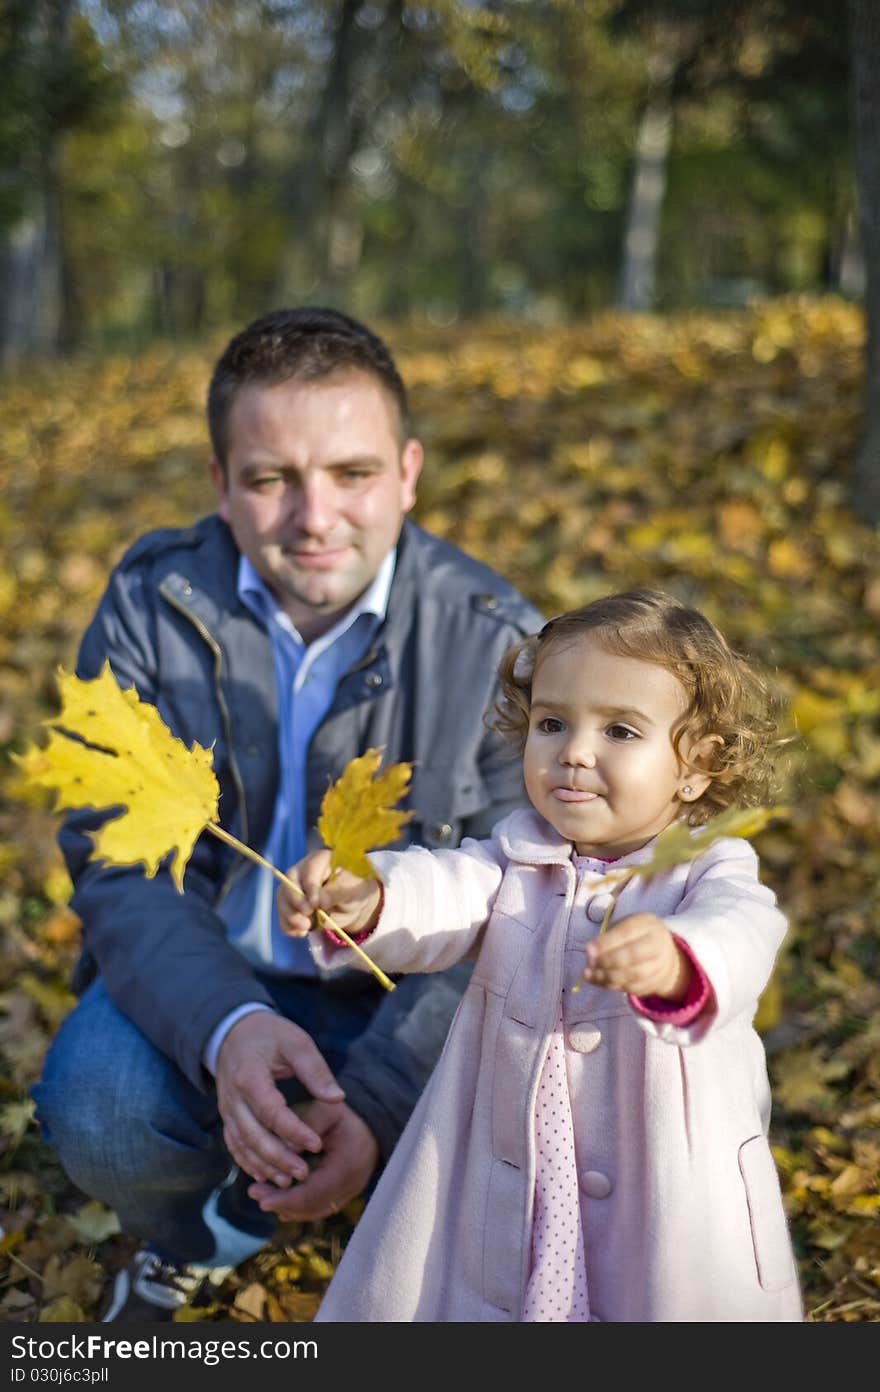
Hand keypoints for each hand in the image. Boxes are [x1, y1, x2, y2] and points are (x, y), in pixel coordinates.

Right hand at [216, 1011, 343, 1186]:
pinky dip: (248, 1162)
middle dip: (278, 1157)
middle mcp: (232, 1097)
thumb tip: (337, 1098)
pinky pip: (234, 1144)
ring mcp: (227, 1109)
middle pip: (253, 1135)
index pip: (271, 1111)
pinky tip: (267, 1175)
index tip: (316, 1145)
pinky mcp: (227, 1116)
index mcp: (249, 1076)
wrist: (233, 1032)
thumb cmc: (269, 1035)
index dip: (294, 1131)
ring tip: (289, 1181)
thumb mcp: (295, 1042)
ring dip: (263, 1165)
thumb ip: (315, 1070)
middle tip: (303, 1173)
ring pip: (241, 1144)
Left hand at [247, 1099, 379, 1220]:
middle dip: (281, 1204)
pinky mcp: (344, 1193)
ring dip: (288, 1207)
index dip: (285, 1199)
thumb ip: (305, 1128)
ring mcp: (349, 1192)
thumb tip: (280, 1148)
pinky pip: (320, 1206)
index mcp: (346, 1166)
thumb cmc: (347, 1115)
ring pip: (314, 1210)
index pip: (313, 1193)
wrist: (373, 1122)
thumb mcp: (327, 1112)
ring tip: (262, 1197)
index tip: (260, 1198)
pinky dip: (299, 1206)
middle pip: (311, 1206)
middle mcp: (350, 1186)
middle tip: (255, 1194)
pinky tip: (280, 1200)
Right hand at [278, 848, 381, 938]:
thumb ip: (338, 892)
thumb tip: (321, 901)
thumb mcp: (354, 889)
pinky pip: (282, 915)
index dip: (311, 889)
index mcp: (320, 860)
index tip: (317, 905)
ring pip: (282, 900)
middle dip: (296, 903)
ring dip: (291, 917)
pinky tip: (302, 932)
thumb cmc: (354, 890)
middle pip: (289, 883)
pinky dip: (289, 927)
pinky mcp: (290, 904)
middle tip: (308, 917)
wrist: (351, 904)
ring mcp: (293, 887)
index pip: (309, 871)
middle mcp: (302, 870)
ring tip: (307, 927)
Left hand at [582, 912, 692, 1000]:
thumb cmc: (634, 936)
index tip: (588, 950)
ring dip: (609, 976)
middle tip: (590, 964)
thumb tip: (591, 952)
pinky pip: (635, 987)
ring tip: (592, 975)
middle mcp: (659, 943)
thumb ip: (608, 938)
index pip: (626, 933)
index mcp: (648, 924)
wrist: (663, 952)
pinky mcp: (657, 982)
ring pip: (634, 974)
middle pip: (633, 954)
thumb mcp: (623, 927)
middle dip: (608, 961)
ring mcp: (660, 964)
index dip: (606, 943)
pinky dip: (615, 986)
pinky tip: (601, 982)